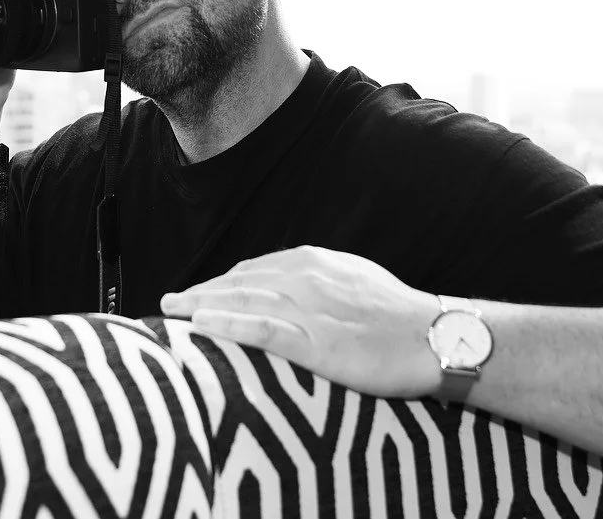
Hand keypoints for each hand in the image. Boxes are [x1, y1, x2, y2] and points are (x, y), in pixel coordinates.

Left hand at [160, 246, 443, 398]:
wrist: (435, 336)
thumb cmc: (399, 315)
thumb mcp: (354, 283)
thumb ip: (319, 282)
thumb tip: (293, 288)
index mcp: (313, 262)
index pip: (252, 271)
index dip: (220, 284)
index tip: (197, 295)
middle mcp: (304, 277)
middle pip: (237, 282)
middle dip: (200, 292)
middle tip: (167, 303)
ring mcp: (308, 307)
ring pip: (241, 300)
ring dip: (200, 305)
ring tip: (170, 312)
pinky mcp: (315, 340)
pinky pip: (260, 328)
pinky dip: (227, 324)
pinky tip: (201, 326)